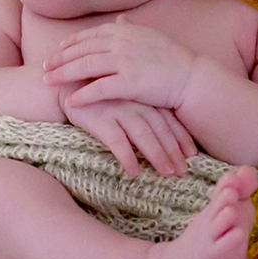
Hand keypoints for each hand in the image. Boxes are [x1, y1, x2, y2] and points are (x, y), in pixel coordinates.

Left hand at [43, 15, 196, 110]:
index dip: (69, 44)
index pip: (88, 35)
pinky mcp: (129, 83)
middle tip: (43, 67)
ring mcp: (124, 62)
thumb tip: (120, 18)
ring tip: (48, 82)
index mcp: (123, 31)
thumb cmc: (170, 58)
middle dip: (59, 59)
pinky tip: (70, 101)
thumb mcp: (148, 36)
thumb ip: (130, 28)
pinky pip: (99, 89)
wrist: (189, 77)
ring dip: (63, 74)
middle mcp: (121, 43)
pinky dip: (83, 95)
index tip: (55, 51)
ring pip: (85, 67)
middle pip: (81, 50)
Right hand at [59, 88, 196, 176]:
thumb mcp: (125, 97)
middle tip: (182, 172)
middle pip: (160, 129)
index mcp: (143, 95)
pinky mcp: (99, 119)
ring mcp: (118, 109)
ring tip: (166, 174)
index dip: (181, 137)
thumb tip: (164, 133)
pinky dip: (127, 157)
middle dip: (173, 151)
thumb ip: (143, 109)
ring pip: (143, 135)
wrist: (65, 84)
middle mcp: (134, 101)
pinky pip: (117, 141)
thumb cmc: (99, 94)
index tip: (192, 155)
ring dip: (157, 156)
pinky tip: (134, 172)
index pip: (168, 118)